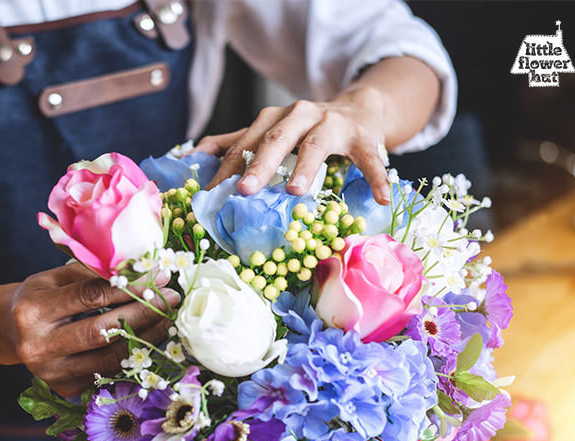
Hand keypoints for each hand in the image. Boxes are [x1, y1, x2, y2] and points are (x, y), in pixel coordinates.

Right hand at [4, 263, 179, 396]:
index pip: (90, 296)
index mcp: (32, 311)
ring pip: (110, 358)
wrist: (11, 332)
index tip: (158, 276)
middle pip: (102, 331)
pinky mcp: (65, 389)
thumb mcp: (55, 276)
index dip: (129, 286)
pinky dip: (133, 355)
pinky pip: (108, 372)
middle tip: (171, 298)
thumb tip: (141, 268)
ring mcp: (51, 373)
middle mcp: (38, 346)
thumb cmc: (39, 297)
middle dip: (143, 313)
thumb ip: (92, 273)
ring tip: (169, 319)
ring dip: (146, 338)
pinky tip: (151, 339)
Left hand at [195, 88, 391, 204]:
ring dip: (306, 167)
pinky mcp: (364, 136)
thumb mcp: (272, 130)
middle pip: (276, 138)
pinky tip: (381, 197)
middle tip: (244, 190)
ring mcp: (333, 124)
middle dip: (259, 164)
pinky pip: (369, 158)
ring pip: (316, 144)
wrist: (360, 107)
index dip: (227, 167)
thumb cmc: (308, 128)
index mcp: (274, 118)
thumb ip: (236, 141)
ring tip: (295, 192)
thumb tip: (193, 154)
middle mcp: (300, 115)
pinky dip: (375, 177)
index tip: (210, 193)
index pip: (246, 142)